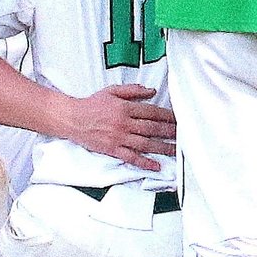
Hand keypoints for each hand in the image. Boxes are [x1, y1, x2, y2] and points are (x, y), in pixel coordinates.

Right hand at [62, 84, 177, 169]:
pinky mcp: (112, 149)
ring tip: (175, 150)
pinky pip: (131, 157)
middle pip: (152, 128)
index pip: (152, 112)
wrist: (72, 118)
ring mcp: (119, 137)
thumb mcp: (112, 91)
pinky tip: (155, 165)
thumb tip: (151, 91)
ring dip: (162, 147)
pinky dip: (144, 162)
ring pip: (145, 143)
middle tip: (183, 135)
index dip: (167, 116)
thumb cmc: (91, 105)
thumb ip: (133, 90)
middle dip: (170, 132)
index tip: (178, 119)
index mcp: (125, 107)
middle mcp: (124, 123)